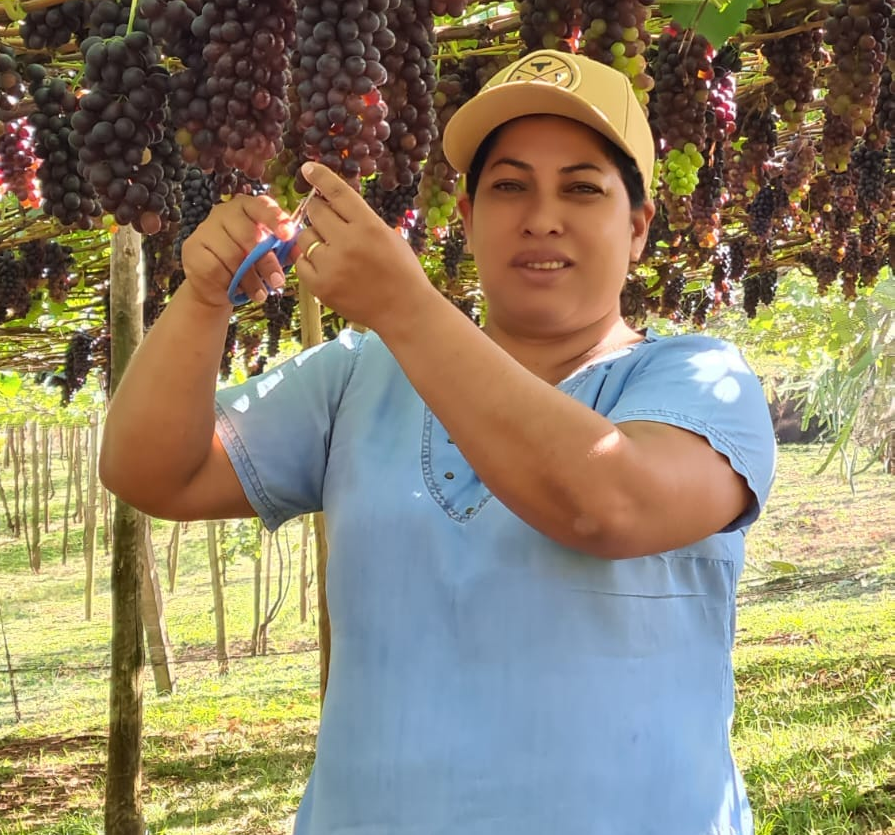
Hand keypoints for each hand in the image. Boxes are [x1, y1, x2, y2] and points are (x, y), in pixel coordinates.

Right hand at [181, 194, 295, 308]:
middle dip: (266, 261)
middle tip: (277, 281)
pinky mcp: (192, 249)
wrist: (218, 285)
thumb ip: (285, 249)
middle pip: (248, 235)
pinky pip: (216, 268)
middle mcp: (223, 212)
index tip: (288, 235)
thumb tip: (301, 250)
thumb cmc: (249, 264)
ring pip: (233, 255)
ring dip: (250, 279)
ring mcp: (205, 229)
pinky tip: (236, 290)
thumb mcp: (270, 254)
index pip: (261, 206)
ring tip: (260, 293)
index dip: (275, 220)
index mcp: (246, 207)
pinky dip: (230, 282)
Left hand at [293, 163, 441, 332]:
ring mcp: (332, 265)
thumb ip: (362, 219)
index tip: (308, 169)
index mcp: (368, 226)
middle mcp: (348, 242)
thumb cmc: (402, 272)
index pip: (337, 192)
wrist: (405, 311)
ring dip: (313, 238)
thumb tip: (333, 203)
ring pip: (304, 236)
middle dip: (319, 212)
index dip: (320, 177)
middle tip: (327, 223)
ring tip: (330, 250)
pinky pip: (301, 262)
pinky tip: (325, 266)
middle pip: (315, 211)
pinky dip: (309, 261)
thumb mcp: (389, 236)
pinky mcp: (321, 286)